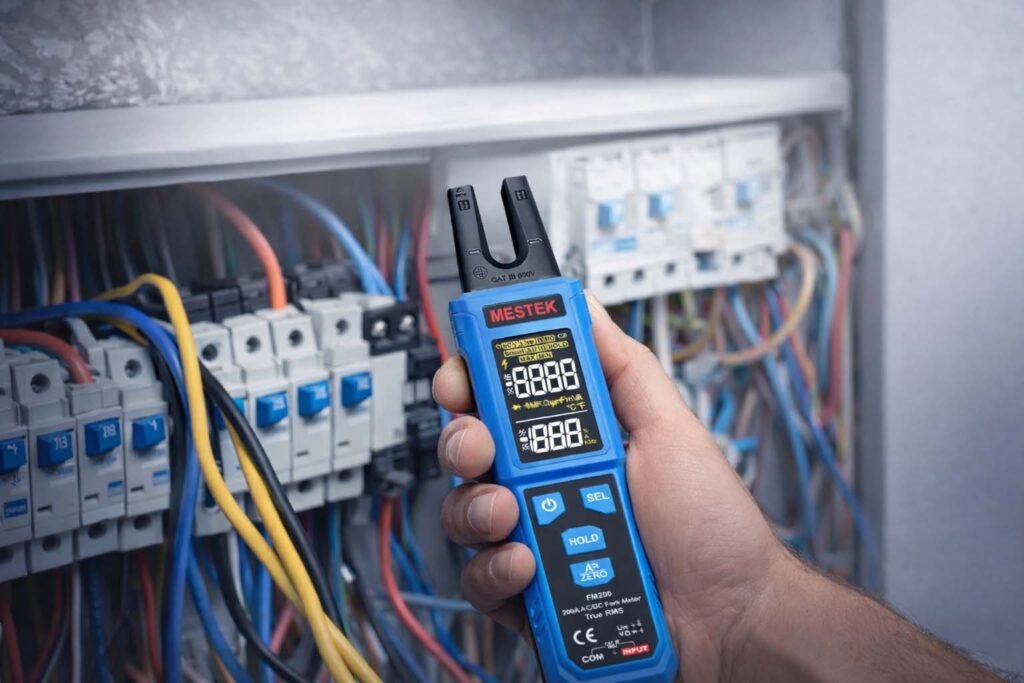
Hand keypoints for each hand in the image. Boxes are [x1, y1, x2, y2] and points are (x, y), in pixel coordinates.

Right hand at [433, 290, 790, 679]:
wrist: (728, 616)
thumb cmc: (710, 527)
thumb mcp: (670, 429)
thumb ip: (623, 366)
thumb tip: (584, 307)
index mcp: (571, 441)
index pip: (500, 400)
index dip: (471, 382)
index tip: (464, 378)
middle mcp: (543, 486)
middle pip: (468, 452)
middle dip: (463, 442)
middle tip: (482, 448)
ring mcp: (531, 539)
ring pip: (464, 513)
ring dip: (480, 509)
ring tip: (516, 514)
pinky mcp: (524, 593)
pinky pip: (479, 578)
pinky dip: (496, 569)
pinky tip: (529, 565)